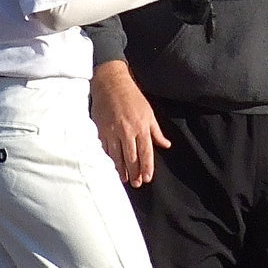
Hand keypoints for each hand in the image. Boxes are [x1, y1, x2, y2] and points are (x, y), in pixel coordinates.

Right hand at [89, 60, 169, 186]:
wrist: (111, 83)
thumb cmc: (132, 97)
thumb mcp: (149, 112)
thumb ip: (156, 131)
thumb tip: (166, 145)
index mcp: (141, 127)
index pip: (146, 152)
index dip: (147, 167)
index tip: (147, 178)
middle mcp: (127, 131)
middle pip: (131, 157)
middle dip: (134, 172)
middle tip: (137, 184)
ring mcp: (112, 131)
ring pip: (117, 156)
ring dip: (121, 170)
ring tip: (125, 180)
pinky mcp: (101, 130)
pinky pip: (105, 149)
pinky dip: (108, 160)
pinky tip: (110, 167)